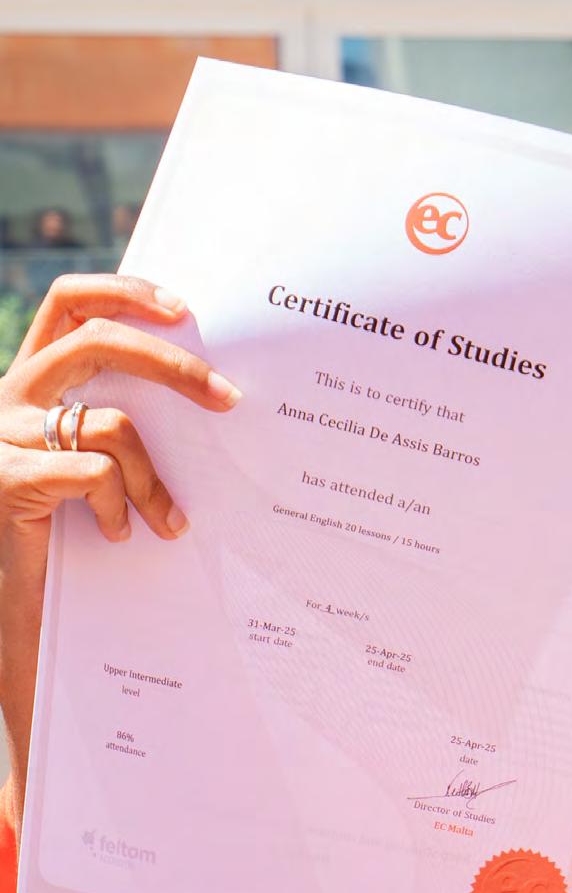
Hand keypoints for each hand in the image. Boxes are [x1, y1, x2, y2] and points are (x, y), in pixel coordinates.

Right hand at [0, 274, 238, 788]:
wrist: (13, 601)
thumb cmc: (68, 531)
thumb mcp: (101, 463)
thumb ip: (135, 423)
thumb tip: (219, 396)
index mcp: (36, 378)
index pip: (70, 302)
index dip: (125, 291)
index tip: (186, 308)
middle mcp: (12, 395)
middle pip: (96, 339)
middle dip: (172, 363)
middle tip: (228, 398)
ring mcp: (3, 437)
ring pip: (108, 420)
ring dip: (154, 473)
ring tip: (169, 519)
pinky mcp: (6, 482)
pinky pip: (92, 473)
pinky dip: (120, 504)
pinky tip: (118, 533)